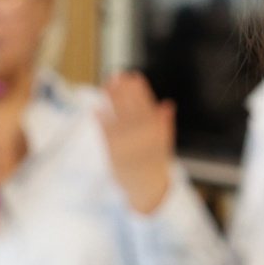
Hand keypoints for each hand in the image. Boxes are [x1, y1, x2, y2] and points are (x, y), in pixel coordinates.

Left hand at [101, 71, 176, 214]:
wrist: (147, 189)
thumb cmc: (154, 164)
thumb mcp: (164, 144)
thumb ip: (164, 124)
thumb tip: (167, 104)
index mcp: (156, 130)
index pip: (146, 104)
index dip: (139, 89)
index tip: (133, 76)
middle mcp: (142, 134)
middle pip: (131, 106)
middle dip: (124, 90)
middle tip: (117, 75)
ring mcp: (127, 142)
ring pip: (118, 114)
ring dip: (112, 99)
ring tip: (107, 85)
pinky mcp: (113, 151)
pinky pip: (105, 130)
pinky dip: (101, 119)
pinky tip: (96, 108)